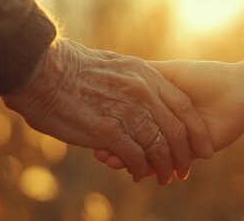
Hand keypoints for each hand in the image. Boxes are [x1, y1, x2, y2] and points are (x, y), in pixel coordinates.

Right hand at [2, 38, 212, 184]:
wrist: (43, 70)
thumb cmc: (73, 68)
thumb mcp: (115, 65)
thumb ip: (134, 80)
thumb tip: (143, 94)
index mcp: (146, 75)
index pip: (183, 106)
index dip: (195, 130)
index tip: (200, 147)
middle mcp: (143, 93)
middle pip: (175, 131)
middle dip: (183, 155)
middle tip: (183, 170)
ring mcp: (127, 112)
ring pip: (158, 147)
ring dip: (162, 167)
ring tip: (163, 178)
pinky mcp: (108, 131)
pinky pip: (135, 156)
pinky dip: (139, 168)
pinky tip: (138, 173)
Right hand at [95, 54, 243, 167]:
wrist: (238, 90)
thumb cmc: (203, 77)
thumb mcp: (168, 73)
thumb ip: (146, 75)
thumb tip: (117, 69)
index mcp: (161, 106)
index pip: (132, 119)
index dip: (114, 124)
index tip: (95, 125)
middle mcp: (166, 124)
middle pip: (137, 139)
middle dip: (117, 146)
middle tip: (98, 152)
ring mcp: (178, 140)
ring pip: (147, 153)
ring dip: (127, 158)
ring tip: (107, 159)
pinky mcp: (190, 154)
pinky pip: (165, 163)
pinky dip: (146, 166)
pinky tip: (128, 166)